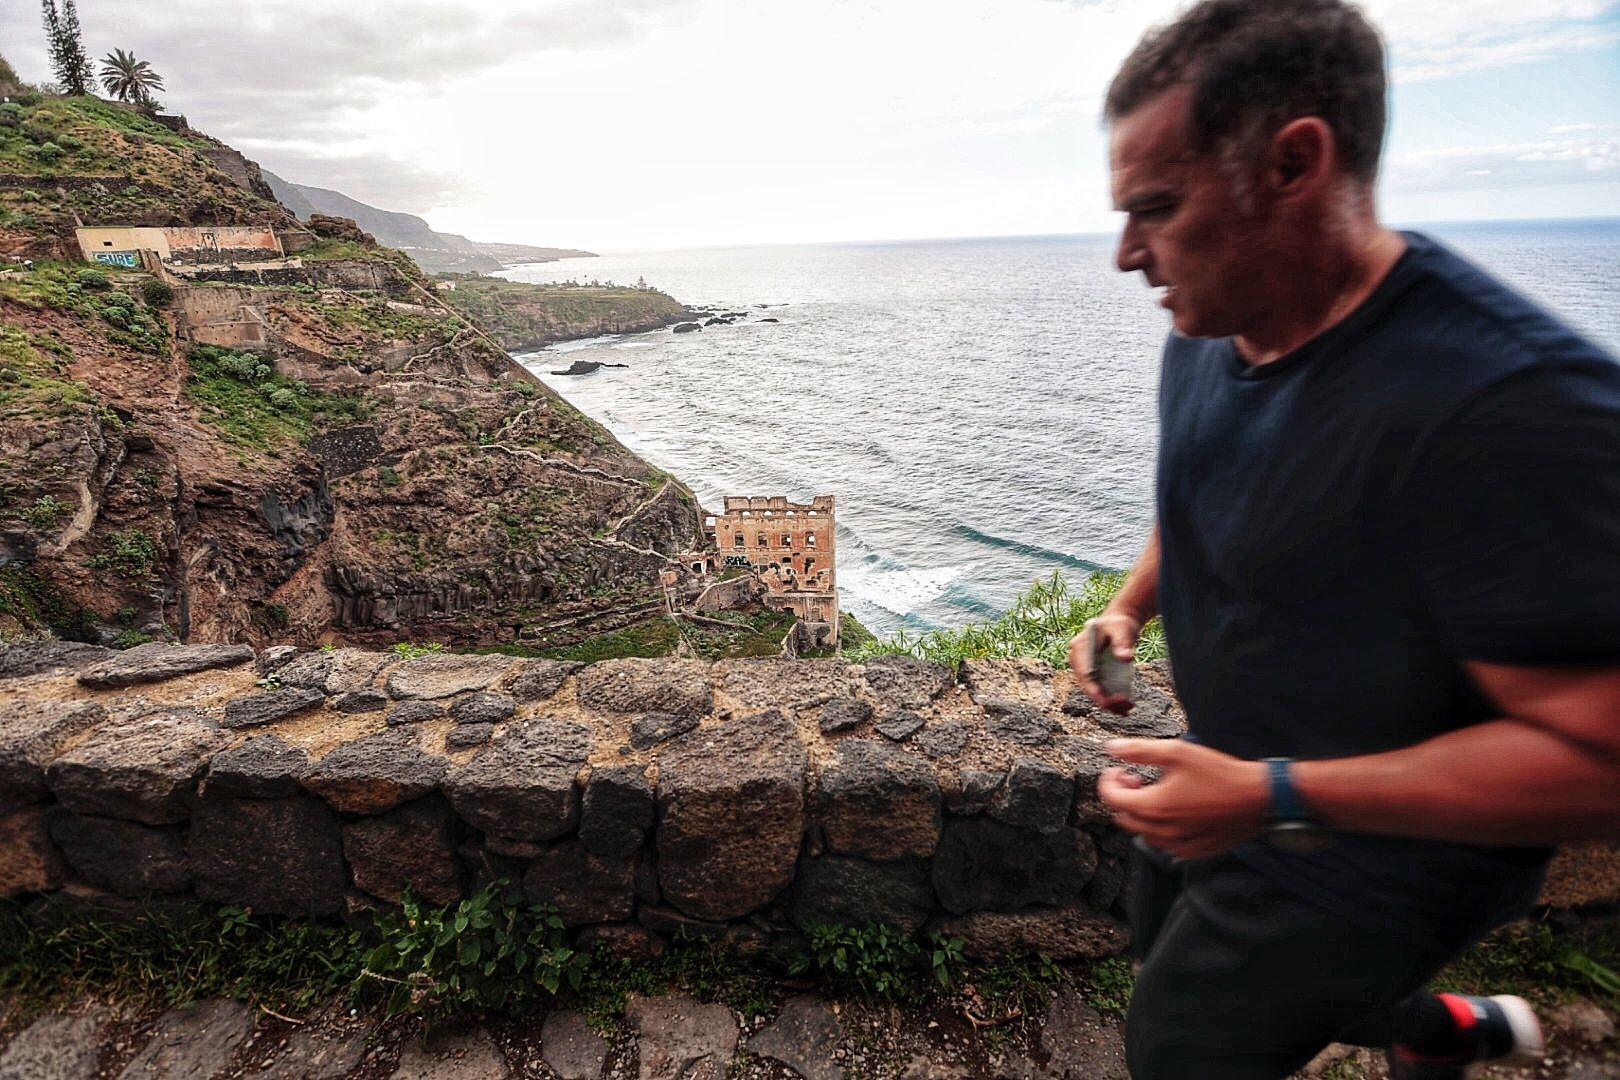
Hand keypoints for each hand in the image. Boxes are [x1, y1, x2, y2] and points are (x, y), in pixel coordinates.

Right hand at [1068, 612, 1140, 713]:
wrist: (1118, 625)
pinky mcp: (1094, 675)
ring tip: (1128, 709)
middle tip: (1125, 707)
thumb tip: (1126, 658)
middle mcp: (1078, 660)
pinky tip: (1126, 706)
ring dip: (1110, 703)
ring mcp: (1085, 669)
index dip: (1093, 689)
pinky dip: (1112, 700)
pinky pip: (1101, 690)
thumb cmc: (1119, 624)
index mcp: (1080, 647)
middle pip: (1088, 685)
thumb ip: (1123, 643)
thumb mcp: (1122, 629)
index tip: (1105, 702)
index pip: (1084, 672)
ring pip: (1094, 691)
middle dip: (1105, 700)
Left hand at [1098, 738, 1269, 857]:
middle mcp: (1163, 831)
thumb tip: (1112, 748)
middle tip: (1135, 779)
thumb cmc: (1221, 774)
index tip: (1117, 770)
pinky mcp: (1194, 850)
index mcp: (1154, 807)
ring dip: (1140, 813)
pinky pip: (1165, 844)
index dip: (1107, 782)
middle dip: (1122, 797)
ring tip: (1155, 792)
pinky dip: (1159, 828)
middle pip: (1124, 818)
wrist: (1257, 798)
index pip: (1112, 799)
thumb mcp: (1178, 752)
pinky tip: (1173, 811)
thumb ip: (1140, 750)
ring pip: (1143, 833)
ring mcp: (1178, 844)